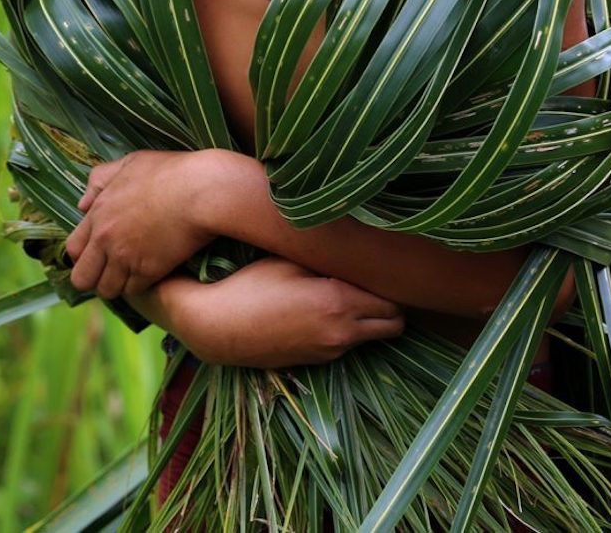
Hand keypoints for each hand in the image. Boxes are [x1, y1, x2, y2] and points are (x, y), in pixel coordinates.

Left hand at [66, 149, 216, 298]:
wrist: (204, 190)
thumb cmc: (172, 172)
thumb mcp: (132, 162)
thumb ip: (101, 179)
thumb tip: (83, 204)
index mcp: (100, 212)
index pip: (73, 248)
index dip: (83, 255)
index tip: (98, 255)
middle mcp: (106, 238)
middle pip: (82, 278)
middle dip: (93, 277)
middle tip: (110, 270)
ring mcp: (126, 257)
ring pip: (106, 289)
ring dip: (117, 284)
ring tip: (131, 274)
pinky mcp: (149, 271)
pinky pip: (133, 291)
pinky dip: (140, 285)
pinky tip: (151, 273)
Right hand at [171, 257, 404, 367]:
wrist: (216, 328)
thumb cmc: (252, 285)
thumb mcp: (292, 260)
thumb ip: (331, 258)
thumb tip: (360, 248)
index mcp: (340, 304)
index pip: (394, 300)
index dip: (393, 282)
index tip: (386, 266)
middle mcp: (342, 333)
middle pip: (394, 325)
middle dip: (391, 304)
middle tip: (374, 279)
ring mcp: (330, 352)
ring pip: (372, 335)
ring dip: (369, 317)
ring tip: (347, 291)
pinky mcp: (315, 362)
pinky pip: (347, 344)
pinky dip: (347, 329)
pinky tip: (323, 309)